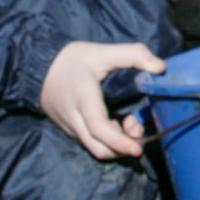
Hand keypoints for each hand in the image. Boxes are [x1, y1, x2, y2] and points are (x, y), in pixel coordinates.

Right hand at [42, 40, 166, 159]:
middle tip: (138, 128)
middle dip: (124, 147)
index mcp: (82, 98)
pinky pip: (90, 144)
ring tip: (128, 122)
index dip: (120, 142)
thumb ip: (134, 55)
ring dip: (117, 144)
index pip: (99, 128)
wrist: (39, 68)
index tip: (138, 148)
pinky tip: (115, 124)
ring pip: (95, 149)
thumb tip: (161, 68)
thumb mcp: (103, 51)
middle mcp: (74, 118)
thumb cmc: (74, 60)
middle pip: (99, 148)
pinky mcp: (69, 131)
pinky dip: (107, 141)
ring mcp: (69, 128)